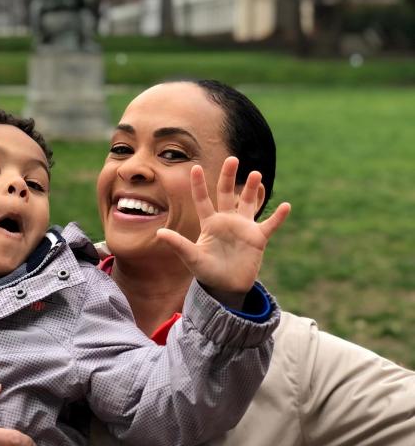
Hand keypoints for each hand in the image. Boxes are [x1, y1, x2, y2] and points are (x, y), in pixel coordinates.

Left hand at [155, 157, 290, 306]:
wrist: (226, 287)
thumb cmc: (207, 272)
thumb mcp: (191, 258)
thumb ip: (178, 244)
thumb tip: (159, 234)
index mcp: (209, 223)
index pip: (202, 200)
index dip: (199, 184)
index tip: (195, 167)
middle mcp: (226, 221)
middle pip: (227, 194)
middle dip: (229, 177)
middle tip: (232, 159)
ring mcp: (243, 228)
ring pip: (248, 203)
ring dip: (253, 189)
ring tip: (256, 173)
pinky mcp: (258, 238)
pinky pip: (270, 225)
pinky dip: (278, 217)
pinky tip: (286, 206)